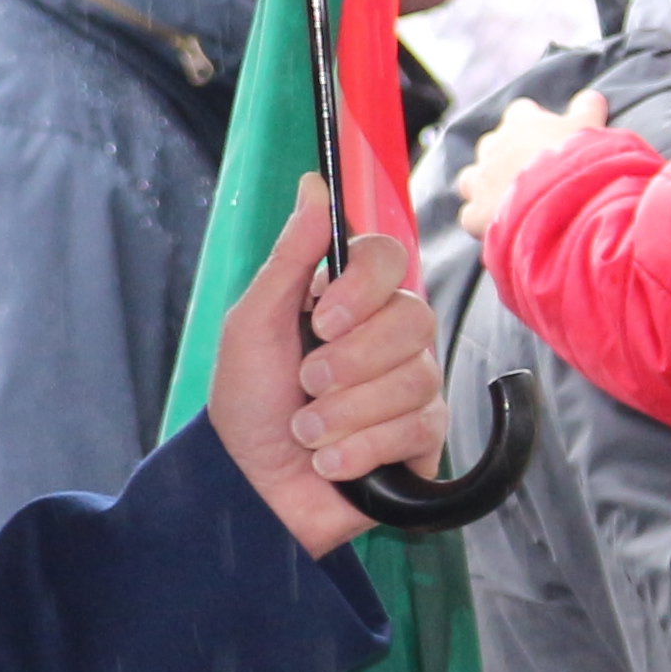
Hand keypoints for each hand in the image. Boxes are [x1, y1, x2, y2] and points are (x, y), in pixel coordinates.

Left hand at [208, 176, 451, 558]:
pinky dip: (359, 449)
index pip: (390, 259)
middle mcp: (392, 339)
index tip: (322, 321)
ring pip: (414, 379)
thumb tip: (314, 183)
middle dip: (349, 363)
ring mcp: (414, 388)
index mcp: (353, 301)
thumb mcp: (254, 324)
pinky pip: (417, 428)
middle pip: (414, 320)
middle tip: (305, 385)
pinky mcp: (424, 440)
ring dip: (343, 414)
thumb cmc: (247, 404)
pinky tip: (331, 462)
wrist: (250, 488)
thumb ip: (291, 256)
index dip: (363, 290)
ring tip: (307, 433)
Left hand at [457, 90, 606, 238]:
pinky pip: (470, 215)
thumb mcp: (591, 126)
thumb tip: (591, 97)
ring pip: (471, 178)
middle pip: (491, 143)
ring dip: (485, 185)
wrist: (560, 201)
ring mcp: (481, 180)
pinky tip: (499, 226)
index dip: (533, 122)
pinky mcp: (476, 213)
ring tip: (507, 198)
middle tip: (530, 171)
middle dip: (505, 155)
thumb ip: (588, 108)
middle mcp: (493, 146)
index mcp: (520, 122)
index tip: (548, 134)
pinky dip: (481, 219)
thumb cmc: (576, 157)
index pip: (521, 111)